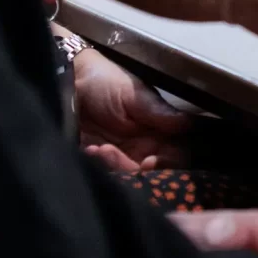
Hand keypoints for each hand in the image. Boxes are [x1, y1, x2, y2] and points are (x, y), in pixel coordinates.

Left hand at [72, 46, 193, 167]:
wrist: (66, 82)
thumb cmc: (105, 81)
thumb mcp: (134, 95)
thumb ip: (160, 113)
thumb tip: (191, 125)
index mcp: (161, 130)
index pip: (178, 153)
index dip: (170, 162)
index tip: (152, 160)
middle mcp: (146, 147)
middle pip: (156, 172)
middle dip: (139, 170)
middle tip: (123, 157)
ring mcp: (123, 156)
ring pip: (131, 176)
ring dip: (116, 166)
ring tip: (100, 148)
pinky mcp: (100, 162)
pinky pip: (107, 174)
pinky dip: (99, 165)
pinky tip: (90, 150)